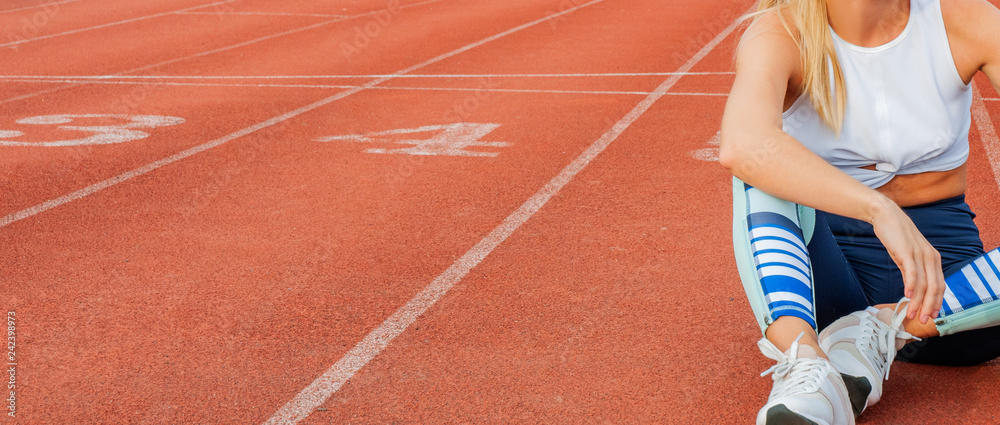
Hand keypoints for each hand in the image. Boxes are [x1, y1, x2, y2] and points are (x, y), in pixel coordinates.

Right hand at [870, 202, 944, 323]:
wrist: (887, 216)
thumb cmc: (897, 236)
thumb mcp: (909, 255)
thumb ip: (914, 270)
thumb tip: (913, 288)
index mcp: (934, 259)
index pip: (939, 285)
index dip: (936, 302)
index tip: (930, 315)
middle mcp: (931, 258)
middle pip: (934, 287)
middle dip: (929, 306)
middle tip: (923, 320)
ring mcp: (920, 254)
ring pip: (923, 283)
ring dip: (918, 301)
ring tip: (912, 313)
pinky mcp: (907, 251)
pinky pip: (911, 271)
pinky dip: (911, 285)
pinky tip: (907, 295)